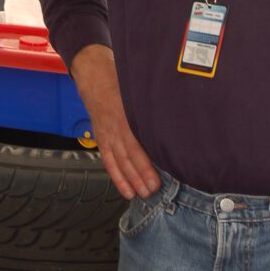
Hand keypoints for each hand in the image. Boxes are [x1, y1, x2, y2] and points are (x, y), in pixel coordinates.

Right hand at [70, 44, 160, 200]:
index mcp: (125, 114)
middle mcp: (114, 127)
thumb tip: (175, 119)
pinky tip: (126, 191)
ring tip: (142, 194)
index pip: (136, 144)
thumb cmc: (120, 81)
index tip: (158, 178)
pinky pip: (108, 161)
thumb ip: (152, 104)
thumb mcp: (137, 88)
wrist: (94, 76)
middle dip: (140, 176)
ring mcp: (106, 135)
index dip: (146, 164)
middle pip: (128, 157)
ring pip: (119, 161)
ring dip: (130, 180)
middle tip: (153, 191)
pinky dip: (117, 177)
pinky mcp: (102, 139)